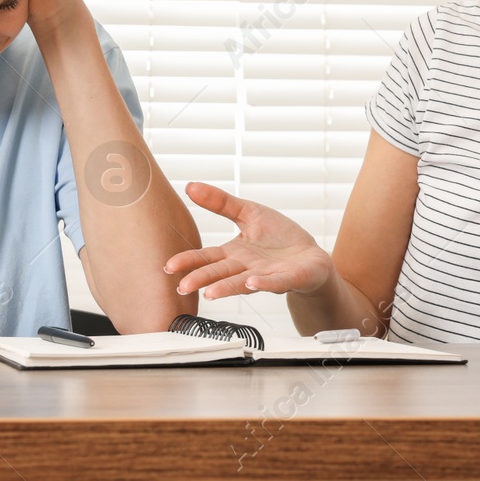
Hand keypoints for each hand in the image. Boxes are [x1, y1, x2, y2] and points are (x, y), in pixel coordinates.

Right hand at [163, 182, 334, 298]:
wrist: (310, 257)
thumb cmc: (279, 237)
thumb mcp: (249, 213)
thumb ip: (221, 203)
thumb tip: (191, 186)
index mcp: (234, 253)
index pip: (207, 257)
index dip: (189, 261)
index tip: (169, 266)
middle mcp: (246, 268)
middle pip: (220, 273)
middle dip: (201, 279)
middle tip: (183, 286)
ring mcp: (266, 275)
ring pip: (242, 282)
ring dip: (226, 288)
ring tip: (210, 293)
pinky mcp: (287, 278)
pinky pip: (275, 282)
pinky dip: (264, 283)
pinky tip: (253, 283)